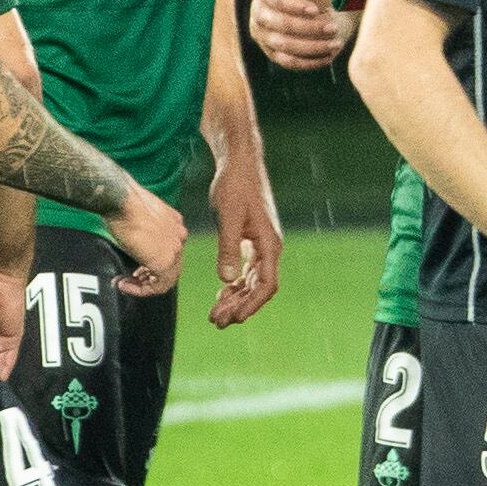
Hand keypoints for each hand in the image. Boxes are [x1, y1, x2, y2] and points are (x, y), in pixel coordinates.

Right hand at [104, 187, 188, 298]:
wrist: (121, 200)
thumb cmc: (123, 202)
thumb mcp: (138, 217)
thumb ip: (143, 232)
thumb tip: (135, 244)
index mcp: (175, 224)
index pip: (169, 252)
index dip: (151, 264)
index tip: (135, 269)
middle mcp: (179, 236)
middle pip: (170, 267)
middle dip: (148, 277)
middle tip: (130, 280)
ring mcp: (174, 249)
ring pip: (166, 279)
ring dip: (144, 285)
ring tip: (126, 284)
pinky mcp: (164, 261)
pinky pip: (159, 285)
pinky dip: (141, 290)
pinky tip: (125, 284)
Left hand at [206, 156, 284, 328]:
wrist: (240, 163)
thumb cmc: (236, 186)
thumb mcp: (229, 217)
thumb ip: (228, 248)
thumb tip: (226, 279)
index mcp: (269, 244)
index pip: (266, 284)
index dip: (252, 304)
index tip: (235, 318)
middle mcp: (270, 248)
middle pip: (259, 287)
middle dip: (240, 306)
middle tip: (217, 321)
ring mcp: (262, 245)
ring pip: (252, 281)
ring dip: (236, 299)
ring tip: (216, 314)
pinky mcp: (252, 240)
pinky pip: (246, 270)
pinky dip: (235, 284)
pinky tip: (222, 293)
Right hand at [249, 0, 347, 70]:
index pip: (276, 0)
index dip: (295, 6)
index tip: (318, 9)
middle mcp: (259, 14)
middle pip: (279, 25)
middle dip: (308, 28)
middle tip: (334, 27)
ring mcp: (264, 36)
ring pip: (284, 46)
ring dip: (312, 47)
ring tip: (337, 43)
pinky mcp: (273, 53)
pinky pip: (289, 62)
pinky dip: (310, 62)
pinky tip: (330, 56)